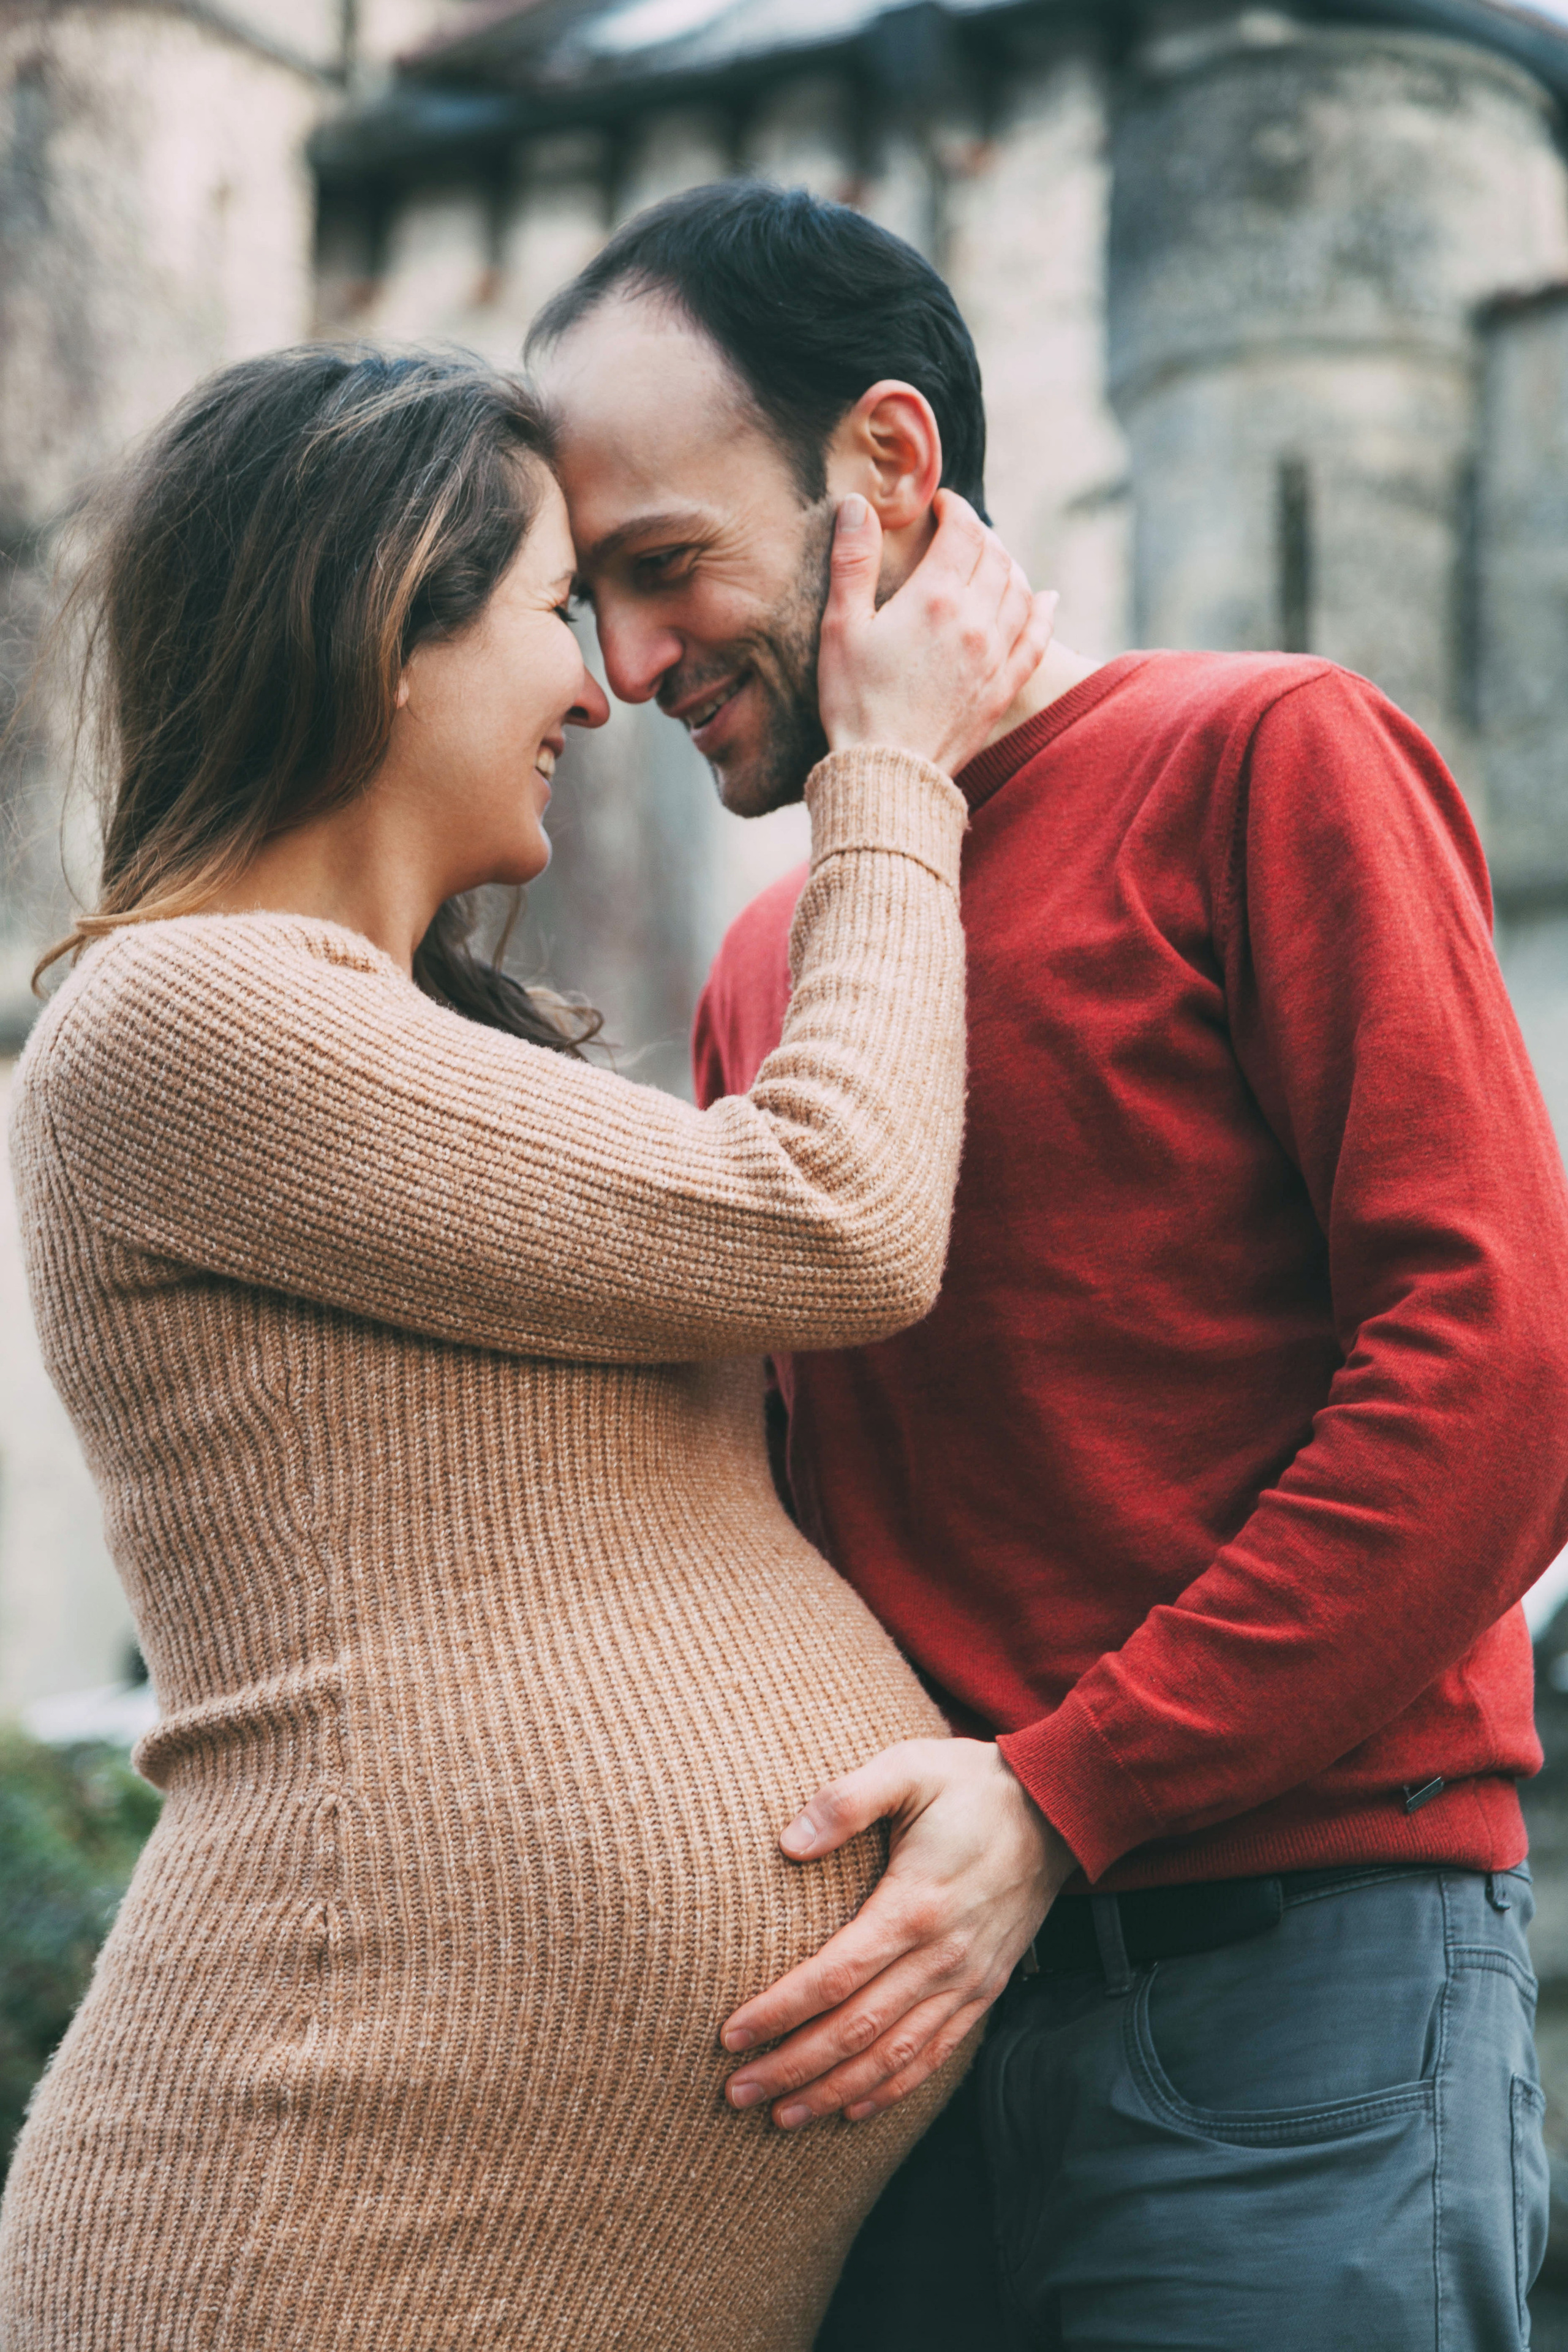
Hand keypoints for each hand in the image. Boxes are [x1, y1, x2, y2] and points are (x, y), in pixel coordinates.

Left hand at [720, 1738, 1076, 2127]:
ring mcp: (968, 1978)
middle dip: (794, 2067)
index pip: (834, 1977)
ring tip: (784, 2117)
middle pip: (857, 2030)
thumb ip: (847, 1800)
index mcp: (914, 1905)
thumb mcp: (907, 1768)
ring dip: (836, 2092)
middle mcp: (942, 1955)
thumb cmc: (971, 1784)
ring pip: (894, 2056)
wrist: (1059, 1805)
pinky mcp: (985, 1987)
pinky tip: (855, 2109)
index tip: (731, 2035)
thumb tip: (789, 1843)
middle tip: (739, 2093)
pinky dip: (894, 2089)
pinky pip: (937, 2054)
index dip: (780, 2011)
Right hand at [817, 492, 1056, 774]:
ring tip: (992, 560)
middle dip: (981, 534)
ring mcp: (995, 655)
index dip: (955, 508)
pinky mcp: (1003, 688)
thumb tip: (859, 505)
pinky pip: (1038, 639)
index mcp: (935, 598)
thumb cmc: (855, 702)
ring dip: (1010, 566)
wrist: (888, 773)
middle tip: (960, 533)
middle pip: (996, 556)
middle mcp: (975, 620)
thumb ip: (853, 562)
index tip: (941, 505)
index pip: (963, 531)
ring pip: (1021, 590)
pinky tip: (1047, 599)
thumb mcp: (841, 627)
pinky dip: (1044, 612)